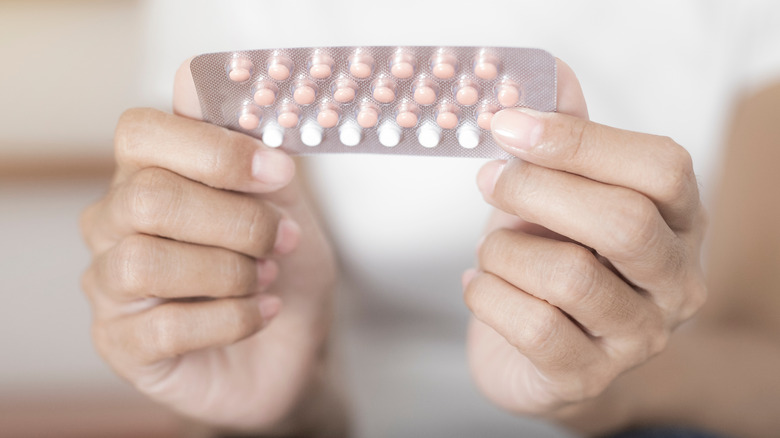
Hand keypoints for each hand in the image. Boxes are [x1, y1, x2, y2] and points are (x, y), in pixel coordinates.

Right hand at [80, 107, 336, 430]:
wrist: (292, 343)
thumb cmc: (282, 266)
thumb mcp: (286, 203)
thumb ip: (257, 152)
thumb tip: (218, 90)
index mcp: (148, 174)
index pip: (140, 132)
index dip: (214, 149)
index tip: (278, 172)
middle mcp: (114, 223)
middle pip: (147, 198)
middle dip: (235, 221)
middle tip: (281, 240)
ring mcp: (109, 285)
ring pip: (145, 262)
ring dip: (229, 272)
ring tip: (266, 279)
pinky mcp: (121, 344)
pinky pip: (163, 327)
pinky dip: (231, 319)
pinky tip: (261, 313)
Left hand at [463, 60, 706, 416]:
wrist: (542, 356)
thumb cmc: (552, 262)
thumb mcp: (560, 194)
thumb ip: (564, 138)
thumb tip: (551, 72)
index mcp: (679, 222)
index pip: (660, 168)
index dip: (580, 140)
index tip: (510, 125)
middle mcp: (674, 281)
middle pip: (621, 222)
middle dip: (536, 191)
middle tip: (488, 179)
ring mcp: (637, 336)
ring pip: (569, 276)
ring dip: (504, 251)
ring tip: (491, 249)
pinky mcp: (587, 377)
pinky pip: (532, 327)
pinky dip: (487, 295)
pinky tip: (479, 284)